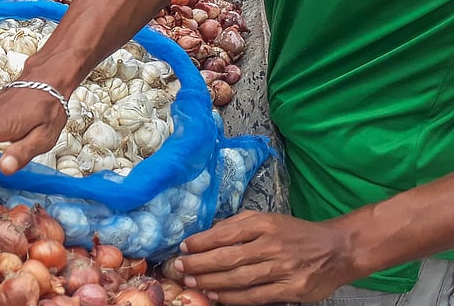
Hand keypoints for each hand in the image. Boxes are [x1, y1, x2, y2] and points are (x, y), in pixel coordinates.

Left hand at [173, 211, 357, 303]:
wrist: (338, 249)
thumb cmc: (296, 233)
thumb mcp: (268, 219)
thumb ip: (238, 225)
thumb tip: (207, 235)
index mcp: (264, 224)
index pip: (225, 233)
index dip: (201, 242)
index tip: (183, 247)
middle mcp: (272, 245)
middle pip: (229, 257)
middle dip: (200, 264)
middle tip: (179, 268)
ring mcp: (283, 269)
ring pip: (239, 278)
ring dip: (212, 282)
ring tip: (192, 282)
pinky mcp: (293, 290)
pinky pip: (256, 296)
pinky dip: (234, 298)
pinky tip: (216, 296)